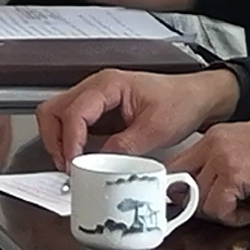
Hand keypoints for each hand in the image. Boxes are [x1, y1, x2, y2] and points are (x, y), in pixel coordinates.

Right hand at [30, 63, 239, 166]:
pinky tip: (81, 156)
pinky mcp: (99, 110)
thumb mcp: (156, 130)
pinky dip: (70, 140)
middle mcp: (96, 87)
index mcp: (108, 85)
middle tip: (65, 164)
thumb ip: (125, 147)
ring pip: (57, 115)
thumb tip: (100, 164)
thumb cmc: (180, 102)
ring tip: (70, 162)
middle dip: (54, 139)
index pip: (74, 112)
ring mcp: (95, 98)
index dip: (69, 140)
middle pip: (53, 109)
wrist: (196, 97)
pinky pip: (72, 123)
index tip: (73, 163)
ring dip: (58, 140)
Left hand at [175, 119, 249, 222]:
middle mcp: (213, 145)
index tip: (187, 204)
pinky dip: (234, 217)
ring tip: (242, 208)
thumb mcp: (246, 150)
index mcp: (213, 138)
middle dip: (196, 204)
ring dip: (219, 212)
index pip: (177, 165)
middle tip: (220, 211)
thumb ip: (221, 164)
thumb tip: (201, 190)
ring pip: (197, 199)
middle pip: (181, 183)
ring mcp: (222, 158)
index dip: (180, 190)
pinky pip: (218, 208)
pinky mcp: (235, 174)